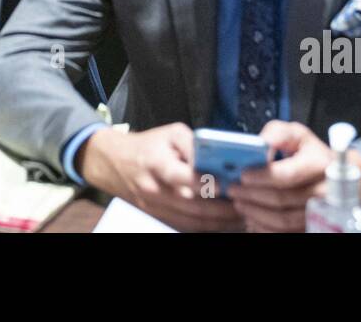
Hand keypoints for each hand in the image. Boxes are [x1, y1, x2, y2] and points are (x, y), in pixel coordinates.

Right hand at [77, 124, 241, 231]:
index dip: (206, 183)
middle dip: (222, 209)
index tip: (228, 185)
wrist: (113, 163)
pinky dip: (206, 227)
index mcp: (156, 163)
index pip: (181, 176)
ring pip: (191, 221)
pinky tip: (223, 222)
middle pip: (192, 205)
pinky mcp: (156, 217)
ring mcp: (154, 207)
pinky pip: (184, 227)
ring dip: (218, 222)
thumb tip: (219, 157)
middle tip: (247, 205)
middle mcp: (154, 189)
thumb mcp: (170, 133)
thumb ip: (194, 144)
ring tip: (241, 217)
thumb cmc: (147, 145)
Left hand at [227, 121, 360, 231]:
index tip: (243, 175)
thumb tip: (261, 142)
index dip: (261, 177)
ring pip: (283, 220)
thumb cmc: (315, 156)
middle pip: (282, 200)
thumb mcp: (300, 136)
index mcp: (319, 164)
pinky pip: (288, 232)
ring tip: (240, 204)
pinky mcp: (316, 225)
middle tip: (234, 191)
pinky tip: (253, 219)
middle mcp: (324, 191)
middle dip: (252, 196)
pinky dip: (266, 228)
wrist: (346, 180)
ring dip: (256, 214)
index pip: (286, 175)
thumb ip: (279, 133)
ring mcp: (322, 212)